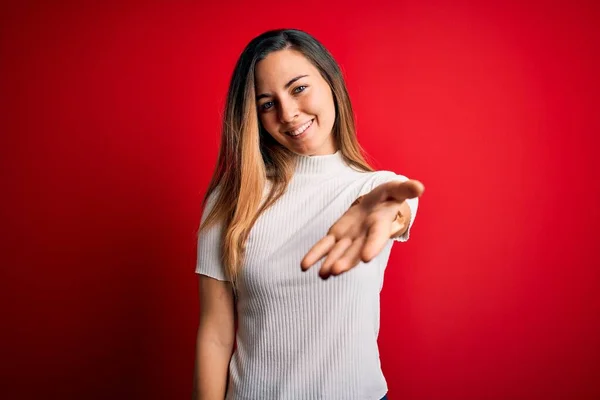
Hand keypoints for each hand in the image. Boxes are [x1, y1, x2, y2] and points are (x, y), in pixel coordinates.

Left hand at [300, 179, 424, 278]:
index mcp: (380, 225)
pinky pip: (324, 246)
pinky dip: (315, 255)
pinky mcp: (337, 235)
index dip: (373, 246)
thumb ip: (405, 189)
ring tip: (323, 274)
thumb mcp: (396, 189)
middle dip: (347, 261)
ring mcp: (350, 238)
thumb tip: (420, 187)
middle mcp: (365, 237)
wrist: (376, 205)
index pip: (377, 237)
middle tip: (336, 271)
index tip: (368, 258)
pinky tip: (305, 266)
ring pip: (339, 252)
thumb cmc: (388, 197)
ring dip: (330, 262)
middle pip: (356, 251)